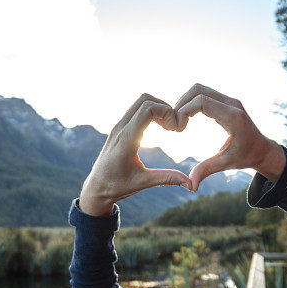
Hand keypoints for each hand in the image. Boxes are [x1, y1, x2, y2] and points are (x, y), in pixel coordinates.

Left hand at [79, 94, 192, 215]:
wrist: (96, 187)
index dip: (166, 112)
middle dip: (164, 107)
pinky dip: (150, 112)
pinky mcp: (119, 128)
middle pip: (144, 100)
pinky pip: (136, 110)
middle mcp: (120, 129)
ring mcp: (118, 127)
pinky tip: (159, 127)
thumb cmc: (117, 186)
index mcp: (126, 140)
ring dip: (157, 108)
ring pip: (140, 102)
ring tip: (168, 127)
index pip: (147, 109)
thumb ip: (167, 179)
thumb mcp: (143, 183)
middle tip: (174, 126)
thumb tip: (190, 184)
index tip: (175, 129)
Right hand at [174, 84, 285, 191]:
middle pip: (198, 90)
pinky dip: (191, 101)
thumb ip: (207, 169)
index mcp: (233, 117)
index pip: (201, 101)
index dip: (184, 111)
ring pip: (200, 89)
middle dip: (181, 104)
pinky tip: (186, 117)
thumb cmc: (247, 156)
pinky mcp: (226, 101)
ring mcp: (229, 100)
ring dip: (185, 101)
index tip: (178, 129)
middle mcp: (231, 104)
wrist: (263, 149)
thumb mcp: (227, 163)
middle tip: (175, 124)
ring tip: (179, 120)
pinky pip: (204, 93)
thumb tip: (191, 185)